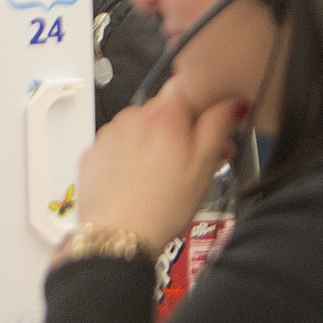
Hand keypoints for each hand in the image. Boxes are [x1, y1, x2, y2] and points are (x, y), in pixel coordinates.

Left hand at [72, 89, 244, 254]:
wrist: (116, 238)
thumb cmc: (160, 207)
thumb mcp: (205, 165)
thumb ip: (219, 124)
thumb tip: (229, 100)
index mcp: (163, 115)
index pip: (190, 84)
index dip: (208, 103)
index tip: (216, 122)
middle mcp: (132, 118)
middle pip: (166, 108)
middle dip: (184, 127)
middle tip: (196, 159)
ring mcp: (109, 136)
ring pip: (143, 127)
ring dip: (157, 141)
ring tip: (166, 175)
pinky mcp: (93, 154)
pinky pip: (120, 144)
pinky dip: (132, 156)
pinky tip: (143, 180)